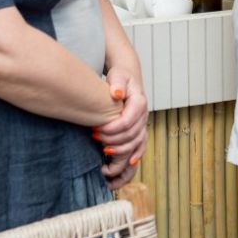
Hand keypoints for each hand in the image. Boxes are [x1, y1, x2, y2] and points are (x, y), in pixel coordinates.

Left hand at [96, 68, 147, 189]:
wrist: (127, 79)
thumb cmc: (120, 77)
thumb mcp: (118, 75)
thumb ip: (117, 83)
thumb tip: (116, 94)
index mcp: (139, 102)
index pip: (127, 121)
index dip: (112, 128)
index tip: (95, 129)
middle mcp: (144, 115)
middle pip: (131, 134)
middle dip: (112, 139)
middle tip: (94, 136)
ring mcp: (143, 124)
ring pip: (136, 142)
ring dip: (120, 149)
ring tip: (103, 148)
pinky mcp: (140, 130)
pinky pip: (141, 145)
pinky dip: (136, 154)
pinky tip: (129, 162)